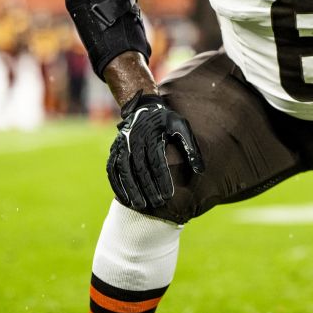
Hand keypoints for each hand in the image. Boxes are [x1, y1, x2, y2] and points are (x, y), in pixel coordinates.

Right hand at [107, 92, 204, 209]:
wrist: (143, 107)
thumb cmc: (167, 120)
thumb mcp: (182, 127)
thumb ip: (191, 148)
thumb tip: (201, 171)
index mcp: (152, 134)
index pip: (156, 161)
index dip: (162, 179)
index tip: (168, 195)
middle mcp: (134, 139)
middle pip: (140, 168)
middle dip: (148, 187)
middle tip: (157, 203)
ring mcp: (122, 145)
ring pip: (124, 170)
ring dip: (131, 189)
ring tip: (140, 206)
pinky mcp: (114, 150)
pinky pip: (112, 169)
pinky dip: (117, 185)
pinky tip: (124, 199)